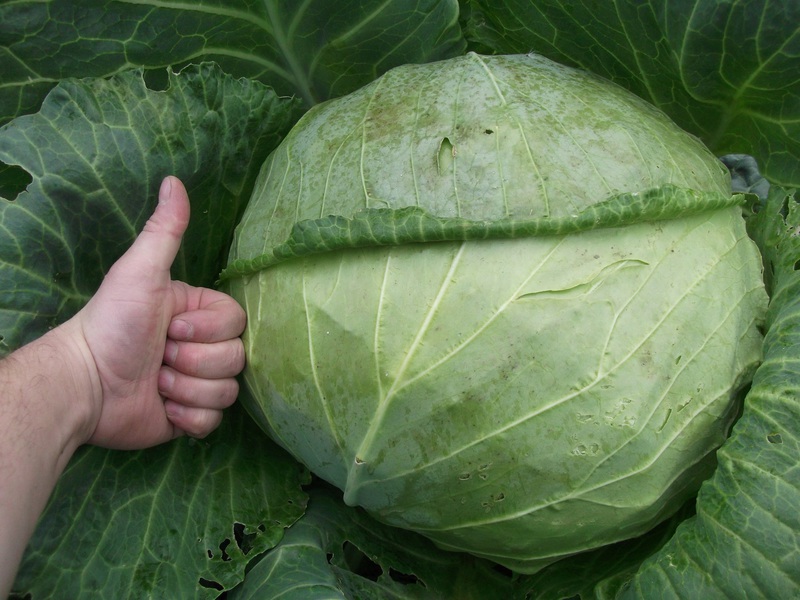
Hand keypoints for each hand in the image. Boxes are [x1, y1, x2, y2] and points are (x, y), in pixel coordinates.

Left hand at [70, 176, 245, 448]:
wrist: (84, 386)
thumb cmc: (111, 325)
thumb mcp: (139, 273)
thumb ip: (163, 231)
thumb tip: (173, 180)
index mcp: (197, 315)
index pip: (237, 323)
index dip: (208, 330)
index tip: (171, 329)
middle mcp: (201, 348)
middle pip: (237, 358)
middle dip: (195, 362)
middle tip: (160, 357)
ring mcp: (196, 383)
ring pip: (228, 391)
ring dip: (187, 389)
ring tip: (156, 383)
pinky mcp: (189, 417)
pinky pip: (215, 421)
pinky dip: (188, 418)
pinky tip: (163, 409)